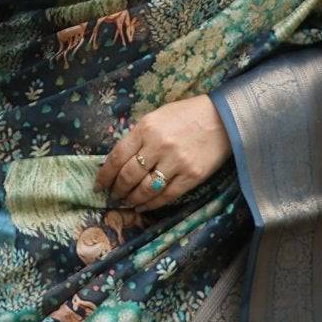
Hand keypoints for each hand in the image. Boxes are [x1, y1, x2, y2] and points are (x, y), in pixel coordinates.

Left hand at [95, 95, 233, 210]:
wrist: (222, 118)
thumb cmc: (186, 115)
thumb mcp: (156, 117)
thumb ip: (138, 136)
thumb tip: (118, 161)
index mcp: (146, 128)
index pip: (117, 157)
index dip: (105, 175)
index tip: (99, 185)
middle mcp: (158, 146)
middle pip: (128, 176)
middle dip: (117, 190)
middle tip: (114, 196)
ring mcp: (176, 162)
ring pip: (145, 189)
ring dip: (132, 200)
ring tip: (127, 202)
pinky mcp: (191, 176)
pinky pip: (166, 196)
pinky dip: (152, 204)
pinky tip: (144, 206)